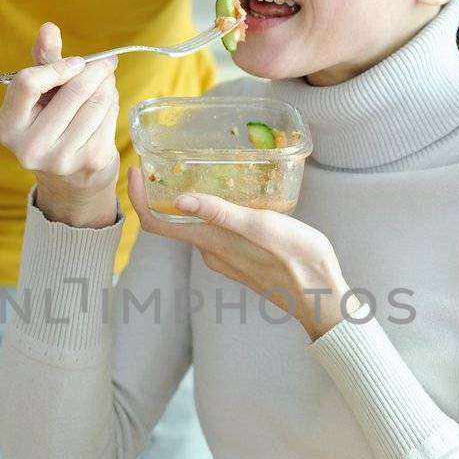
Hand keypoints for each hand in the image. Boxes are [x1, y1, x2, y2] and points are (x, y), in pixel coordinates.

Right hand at [0, 21, 120, 226]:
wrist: (70, 183)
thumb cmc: (50, 127)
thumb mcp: (39, 97)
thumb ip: (43, 62)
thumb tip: (48, 28)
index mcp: (7, 128)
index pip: (27, 83)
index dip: (56, 66)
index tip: (76, 62)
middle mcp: (30, 148)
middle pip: (71, 92)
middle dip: (94, 71)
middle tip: (107, 63)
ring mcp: (61, 159)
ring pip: (95, 103)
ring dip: (107, 86)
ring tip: (106, 83)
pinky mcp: (90, 163)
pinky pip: (109, 118)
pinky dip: (113, 104)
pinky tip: (108, 104)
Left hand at [128, 167, 348, 340]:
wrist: (321, 298)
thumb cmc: (298, 260)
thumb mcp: (262, 227)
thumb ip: (222, 214)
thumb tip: (180, 201)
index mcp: (210, 243)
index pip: (156, 224)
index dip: (139, 198)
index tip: (136, 171)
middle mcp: (211, 252)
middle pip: (173, 222)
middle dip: (165, 193)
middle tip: (169, 161)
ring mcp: (226, 258)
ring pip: (197, 226)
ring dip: (193, 201)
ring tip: (204, 170)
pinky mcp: (241, 259)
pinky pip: (217, 233)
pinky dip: (215, 212)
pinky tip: (235, 196)